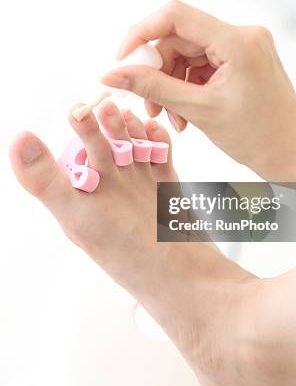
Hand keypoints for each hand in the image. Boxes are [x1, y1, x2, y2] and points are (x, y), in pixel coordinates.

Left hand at [9, 103, 295, 385]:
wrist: (188, 279)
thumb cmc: (130, 255)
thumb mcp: (78, 216)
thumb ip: (45, 180)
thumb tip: (17, 138)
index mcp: (86, 199)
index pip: (76, 156)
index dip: (77, 132)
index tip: (78, 111)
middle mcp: (113, 193)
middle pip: (107, 147)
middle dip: (106, 125)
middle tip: (107, 106)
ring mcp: (142, 188)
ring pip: (134, 147)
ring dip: (131, 129)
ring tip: (129, 113)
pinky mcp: (168, 189)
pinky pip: (161, 157)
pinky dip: (158, 141)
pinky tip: (155, 129)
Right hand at [101, 0, 295, 179]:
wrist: (295, 155)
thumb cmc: (258, 136)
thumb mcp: (199, 110)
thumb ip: (153, 88)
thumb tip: (112, 75)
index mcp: (237, 40)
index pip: (175, 15)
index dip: (141, 33)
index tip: (123, 61)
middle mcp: (242, 35)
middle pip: (179, 38)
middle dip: (158, 71)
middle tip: (148, 105)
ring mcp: (244, 46)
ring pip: (187, 54)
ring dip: (171, 84)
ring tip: (171, 118)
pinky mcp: (242, 60)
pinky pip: (202, 65)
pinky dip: (187, 88)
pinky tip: (185, 115)